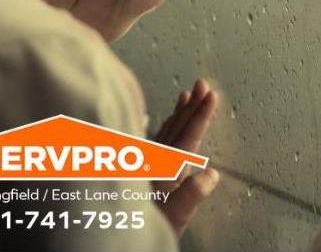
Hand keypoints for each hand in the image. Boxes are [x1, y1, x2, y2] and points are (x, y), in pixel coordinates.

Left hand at [152, 78, 219, 238]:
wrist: (110, 240)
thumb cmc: (142, 231)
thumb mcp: (173, 219)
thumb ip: (190, 197)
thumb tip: (211, 173)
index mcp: (163, 172)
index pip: (186, 138)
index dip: (200, 115)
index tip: (211, 93)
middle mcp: (152, 164)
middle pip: (175, 130)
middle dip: (191, 106)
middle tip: (203, 83)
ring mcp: (143, 167)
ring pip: (162, 133)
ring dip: (176, 114)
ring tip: (186, 95)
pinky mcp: (136, 173)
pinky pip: (150, 143)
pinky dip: (157, 129)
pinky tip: (152, 120)